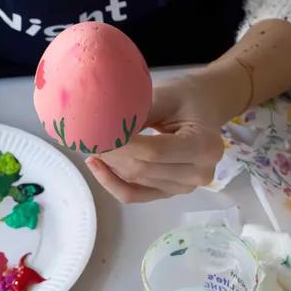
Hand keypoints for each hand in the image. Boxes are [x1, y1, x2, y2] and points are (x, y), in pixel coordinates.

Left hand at [86, 64, 245, 203]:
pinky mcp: (170, 192)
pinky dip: (113, 183)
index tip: (94, 134)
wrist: (205, 106)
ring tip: (91, 144)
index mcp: (204, 146)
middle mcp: (199, 173)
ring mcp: (185, 187)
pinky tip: (97, 166)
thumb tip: (101, 126)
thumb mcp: (165, 95)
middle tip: (86, 137)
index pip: (154, 151)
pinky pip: (135, 195)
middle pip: (142, 169)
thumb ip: (137, 112)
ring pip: (135, 181)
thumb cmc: (187, 96)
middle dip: (110, 154)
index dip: (121, 145)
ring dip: (109, 165)